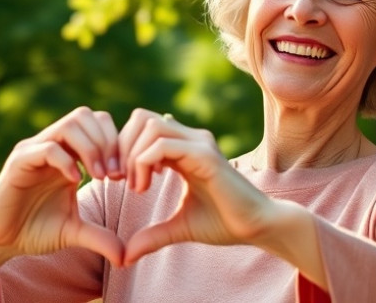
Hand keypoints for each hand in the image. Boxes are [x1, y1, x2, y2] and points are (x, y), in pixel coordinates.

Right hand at [0, 106, 124, 265]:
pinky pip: (47, 148)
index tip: (125, 176)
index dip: (117, 144)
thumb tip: (126, 257)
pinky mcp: (19, 162)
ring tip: (99, 176)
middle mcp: (51, 145)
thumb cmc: (34, 230)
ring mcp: (34, 150)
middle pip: (86, 115)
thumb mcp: (74, 232)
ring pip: (69, 125)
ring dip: (91, 148)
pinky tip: (76, 182)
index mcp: (68, 153)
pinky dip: (66, 161)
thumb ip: (101, 237)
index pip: (99, 123)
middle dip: (107, 142)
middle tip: (115, 175)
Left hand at [118, 109, 278, 265]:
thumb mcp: (178, 228)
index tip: (118, 180)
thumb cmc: (223, 223)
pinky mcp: (205, 155)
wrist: (257, 228)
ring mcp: (199, 144)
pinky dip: (144, 162)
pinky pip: (162, 146)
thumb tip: (125, 257)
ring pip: (150, 126)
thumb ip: (152, 235)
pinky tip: (145, 187)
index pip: (142, 127)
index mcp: (183, 148)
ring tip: (135, 185)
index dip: (123, 148)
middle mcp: (191, 139)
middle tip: (119, 179)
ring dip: (133, 154)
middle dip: (122, 146)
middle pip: (142, 118)